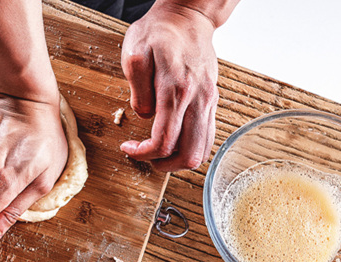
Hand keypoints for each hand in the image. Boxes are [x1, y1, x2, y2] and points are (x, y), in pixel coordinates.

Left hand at [119, 2, 220, 170]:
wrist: (187, 18)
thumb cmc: (158, 33)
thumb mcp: (135, 54)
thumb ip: (138, 89)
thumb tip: (144, 115)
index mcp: (176, 90)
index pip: (164, 140)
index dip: (143, 153)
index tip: (128, 149)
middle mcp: (197, 99)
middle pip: (188, 154)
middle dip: (163, 164)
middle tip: (144, 157)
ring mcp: (208, 101)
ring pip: (202, 150)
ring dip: (178, 160)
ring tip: (158, 153)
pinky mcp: (212, 100)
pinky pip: (207, 136)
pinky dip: (191, 147)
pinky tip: (174, 140)